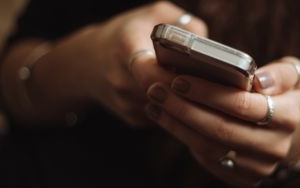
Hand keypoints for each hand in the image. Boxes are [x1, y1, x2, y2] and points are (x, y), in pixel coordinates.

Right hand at [23, 1, 206, 126]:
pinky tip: (184, 95)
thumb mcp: (153, 14)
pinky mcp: (133, 119)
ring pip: (168, 109)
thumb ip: (182, 23)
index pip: (150, 72)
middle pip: (164, 94)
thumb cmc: (126, 33)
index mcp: (125, 50)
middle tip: (211, 82)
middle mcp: (122, 81)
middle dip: (189, 90)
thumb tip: (208, 45)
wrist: (88, 63)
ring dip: (186, 101)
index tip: (196, 72)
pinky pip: (164, 116)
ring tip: (203, 88)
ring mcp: (126, 104)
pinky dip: (177, 108)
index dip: (176, 76)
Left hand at [146, 57, 299, 185]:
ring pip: (209, 147)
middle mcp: (276, 147)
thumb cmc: (280, 93)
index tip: (179, 80)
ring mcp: (258, 167)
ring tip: (155, 102)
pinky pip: (207, 159)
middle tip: (157, 89)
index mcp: (288, 117)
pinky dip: (182, 137)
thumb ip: (282, 73)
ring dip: (177, 123)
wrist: (281, 130)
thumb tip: (259, 82)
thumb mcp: (293, 76)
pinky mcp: (242, 178)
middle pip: (221, 129)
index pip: (243, 105)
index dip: (208, 93)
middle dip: (184, 108)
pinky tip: (165, 118)